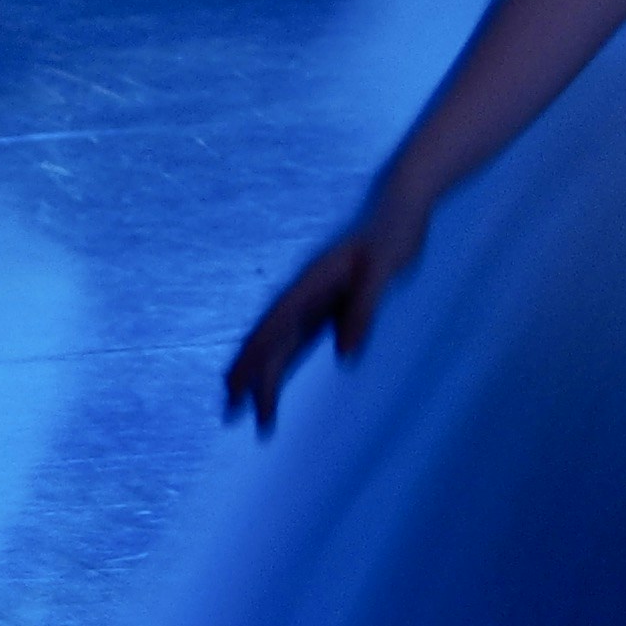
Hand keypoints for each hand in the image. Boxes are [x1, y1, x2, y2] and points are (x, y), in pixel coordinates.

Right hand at [222, 191, 427, 432]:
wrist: (396, 210)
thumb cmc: (392, 236)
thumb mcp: (383, 270)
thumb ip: (363, 310)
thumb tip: (345, 357)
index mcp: (310, 284)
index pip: (274, 328)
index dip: (254, 359)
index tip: (234, 388)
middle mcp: (303, 295)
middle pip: (268, 341)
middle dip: (248, 377)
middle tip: (229, 415)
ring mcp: (312, 302)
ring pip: (278, 345)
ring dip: (260, 376)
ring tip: (240, 410)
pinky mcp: (326, 308)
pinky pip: (296, 342)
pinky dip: (281, 364)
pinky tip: (273, 383)